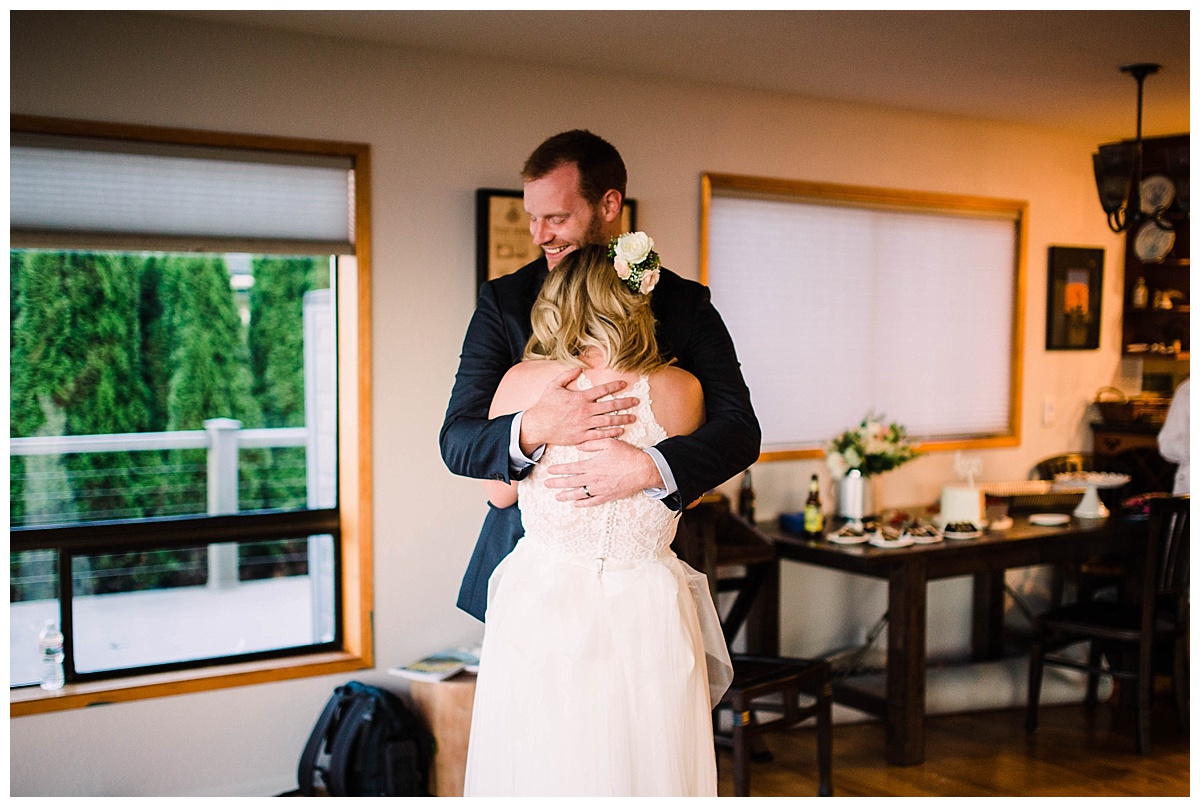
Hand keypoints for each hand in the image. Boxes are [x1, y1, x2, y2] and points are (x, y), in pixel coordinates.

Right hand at [519, 367, 636, 455]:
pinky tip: (620, 431)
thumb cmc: (545, 405)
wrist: (538, 425)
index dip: (615, 386)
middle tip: (636, 401)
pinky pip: (600, 435)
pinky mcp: (582, 436)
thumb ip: (567, 375)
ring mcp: (584, 424)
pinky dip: (611, 433)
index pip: (602, 390)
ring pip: (608, 421)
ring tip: (633, 418)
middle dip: (625, 403)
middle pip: (611, 406)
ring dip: (622, 419)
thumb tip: (579, 367)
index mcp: (580, 398)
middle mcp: (585, 411)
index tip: (624, 384)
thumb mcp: (553, 386)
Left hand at [543, 437, 663, 506]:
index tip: (549, 471)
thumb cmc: (627, 455)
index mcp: (592, 465)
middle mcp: (593, 478)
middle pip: (570, 482)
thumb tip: (579, 446)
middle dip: (557, 483)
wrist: (643, 470)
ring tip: (557, 497)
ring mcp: (600, 489)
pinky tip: (575, 504)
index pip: (570, 468)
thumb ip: (592, 443)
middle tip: (546, 485)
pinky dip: (583, 503)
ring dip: (566, 495)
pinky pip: (592, 502)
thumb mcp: (609, 443)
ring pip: (579, 494)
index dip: (558, 470)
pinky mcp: (608, 496)